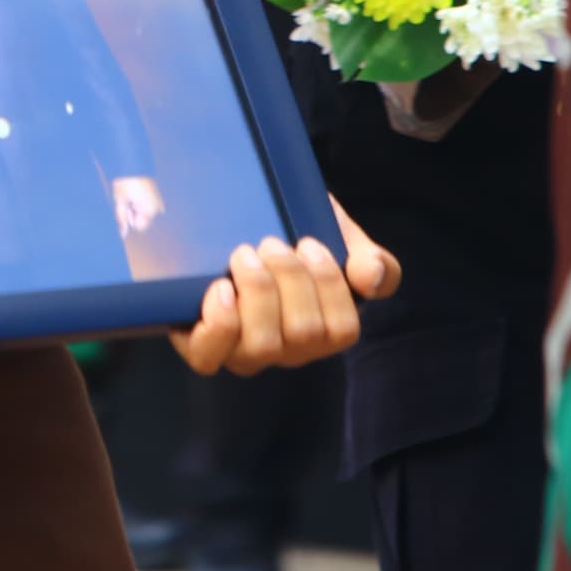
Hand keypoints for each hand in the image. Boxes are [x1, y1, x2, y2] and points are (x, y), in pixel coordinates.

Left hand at [110, 174, 165, 239]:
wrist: (132, 163)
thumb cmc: (125, 182)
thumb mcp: (120, 202)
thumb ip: (122, 219)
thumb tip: (122, 235)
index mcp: (150, 210)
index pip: (139, 227)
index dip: (130, 219)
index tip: (127, 206)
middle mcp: (157, 208)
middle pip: (142, 221)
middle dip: (133, 213)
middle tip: (127, 199)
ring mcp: (158, 201)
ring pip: (143, 213)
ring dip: (135, 207)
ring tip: (131, 194)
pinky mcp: (157, 196)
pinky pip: (146, 206)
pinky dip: (140, 202)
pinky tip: (136, 193)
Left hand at [170, 202, 394, 377]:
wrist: (237, 213)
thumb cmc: (291, 230)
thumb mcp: (340, 235)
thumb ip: (372, 261)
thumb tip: (370, 278)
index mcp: (320, 329)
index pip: (341, 331)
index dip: (329, 286)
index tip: (310, 244)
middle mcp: (284, 348)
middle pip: (303, 335)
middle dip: (291, 279)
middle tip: (272, 243)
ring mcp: (241, 350)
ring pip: (262, 347)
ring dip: (258, 292)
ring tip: (246, 254)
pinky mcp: (199, 344)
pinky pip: (208, 358)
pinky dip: (220, 322)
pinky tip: (220, 286)